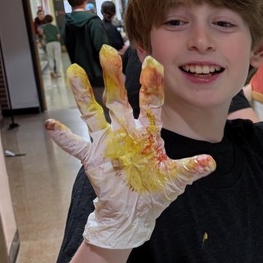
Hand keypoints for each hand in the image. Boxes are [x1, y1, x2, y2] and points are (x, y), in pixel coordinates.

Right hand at [45, 45, 215, 248]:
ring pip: (93, 112)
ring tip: (74, 70)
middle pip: (118, 97)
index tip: (153, 62)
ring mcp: (107, 141)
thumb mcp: (175, 180)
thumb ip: (190, 169)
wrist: (135, 212)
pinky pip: (76, 145)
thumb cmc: (155, 191)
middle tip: (108, 50)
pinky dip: (64, 137)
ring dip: (83, 93)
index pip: (151, 102)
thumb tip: (211, 163)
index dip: (151, 84)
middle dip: (114, 75)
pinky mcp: (92, 157)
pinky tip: (52, 126)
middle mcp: (125, 130)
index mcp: (148, 132)